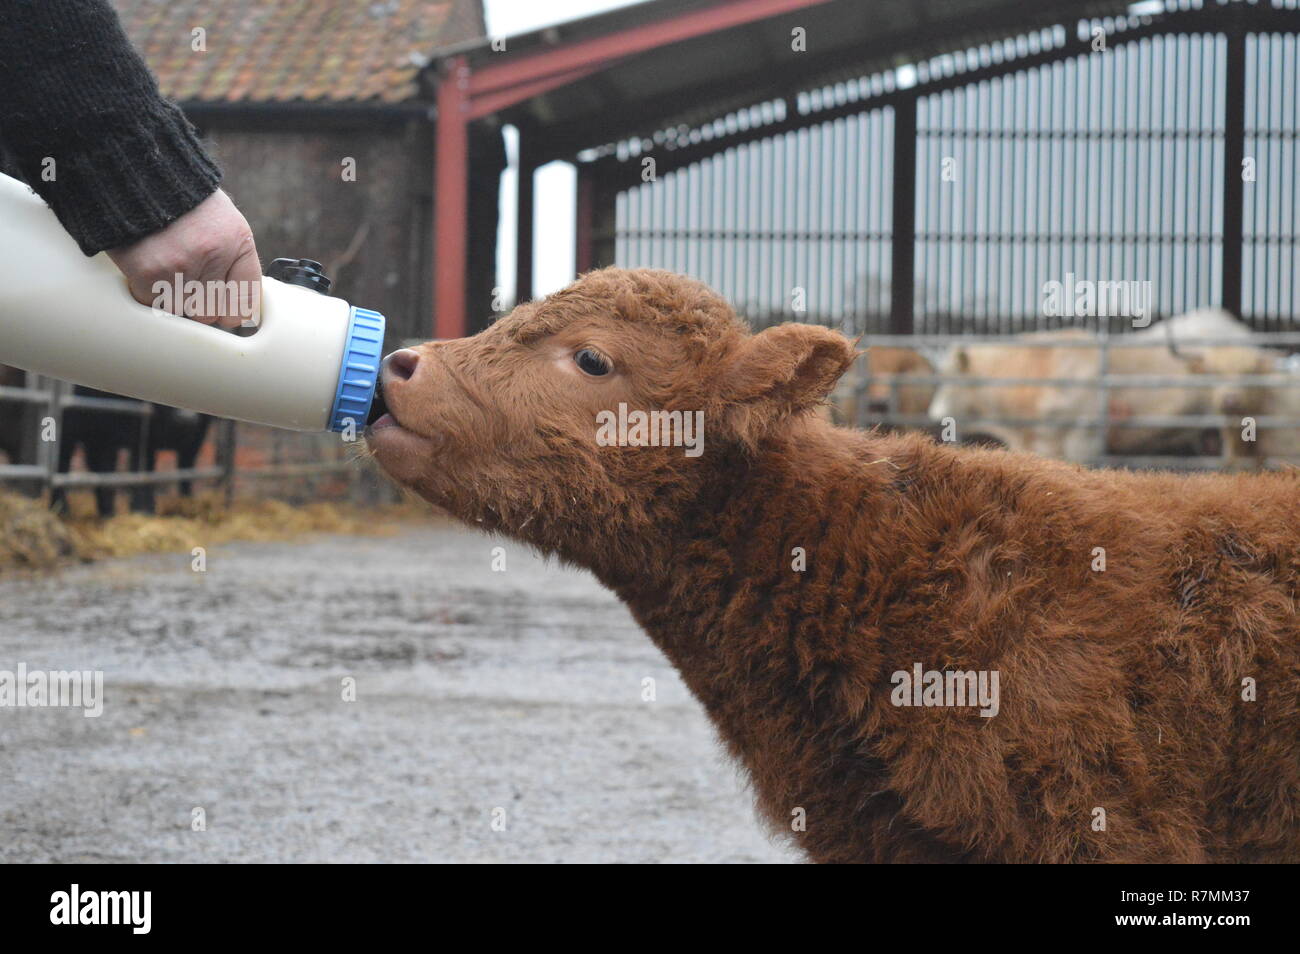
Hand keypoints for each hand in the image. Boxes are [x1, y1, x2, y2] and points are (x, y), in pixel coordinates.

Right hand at [108, 189, 261, 329]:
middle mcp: (215, 254)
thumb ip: (232, 261)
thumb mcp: (222, 222)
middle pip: (211, 314)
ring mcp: (183, 265)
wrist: (135, 170)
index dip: (231, 312)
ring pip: (182, 311)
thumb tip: (236, 310)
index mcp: (238, 241)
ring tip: (165, 269)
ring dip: (171, 298)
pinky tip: (146, 265)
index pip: (245, 301)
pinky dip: (146, 291)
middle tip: (184, 283)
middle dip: (198, 305)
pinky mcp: (150, 273)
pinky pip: (152, 302)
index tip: (222, 313)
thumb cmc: (179, 199)